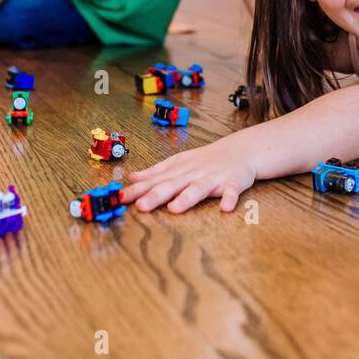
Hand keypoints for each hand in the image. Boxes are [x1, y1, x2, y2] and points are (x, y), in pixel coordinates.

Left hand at [123, 142, 257, 213]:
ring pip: (199, 188)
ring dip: (188, 198)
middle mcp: (193, 174)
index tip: (120, 198)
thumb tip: (132, 178)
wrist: (238, 150)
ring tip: (175, 208)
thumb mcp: (178, 163)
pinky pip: (231, 191)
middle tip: (141, 206)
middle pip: (173, 185)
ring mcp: (213, 178)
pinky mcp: (233, 182)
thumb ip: (155, 172)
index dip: (137, 190)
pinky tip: (225, 208)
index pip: (154, 181)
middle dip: (156, 195)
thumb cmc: (205, 160)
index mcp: (178, 170)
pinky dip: (229, 198)